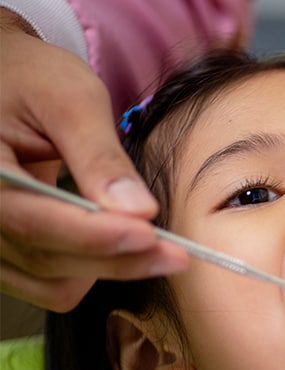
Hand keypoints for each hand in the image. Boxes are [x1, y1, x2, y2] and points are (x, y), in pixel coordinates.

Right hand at [0, 11, 186, 311]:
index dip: (95, 235)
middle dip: (118, 259)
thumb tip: (138, 210)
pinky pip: (49, 286)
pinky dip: (91, 274)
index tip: (150, 235)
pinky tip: (122, 249)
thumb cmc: (30, 78)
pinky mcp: (8, 252)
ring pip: (52, 281)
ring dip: (111, 270)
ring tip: (160, 250)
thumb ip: (100, 156)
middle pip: (47, 257)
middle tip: (177, 254)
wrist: (5, 82)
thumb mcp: (69, 98)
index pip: (34, 222)